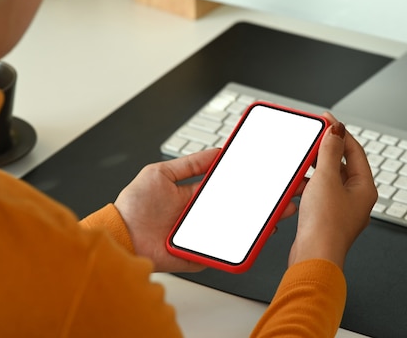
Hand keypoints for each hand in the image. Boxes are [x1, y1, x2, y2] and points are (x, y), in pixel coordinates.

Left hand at [114, 149, 301, 272]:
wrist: (121, 236)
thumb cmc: (134, 206)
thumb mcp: (161, 173)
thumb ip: (189, 164)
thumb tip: (216, 152)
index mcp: (196, 195)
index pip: (230, 187)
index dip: (249, 181)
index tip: (268, 174)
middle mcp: (203, 215)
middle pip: (240, 208)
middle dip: (264, 202)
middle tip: (286, 193)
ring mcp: (205, 235)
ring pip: (239, 230)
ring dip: (261, 223)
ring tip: (280, 212)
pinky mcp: (202, 254)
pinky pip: (226, 252)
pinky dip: (244, 246)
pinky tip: (260, 235)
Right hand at [289, 113, 377, 268]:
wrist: (312, 258)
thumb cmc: (325, 225)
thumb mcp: (326, 178)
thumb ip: (330, 151)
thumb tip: (337, 130)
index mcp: (365, 188)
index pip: (355, 150)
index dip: (340, 133)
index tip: (326, 120)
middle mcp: (356, 199)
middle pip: (341, 165)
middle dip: (322, 154)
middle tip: (310, 142)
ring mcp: (341, 210)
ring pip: (326, 181)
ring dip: (311, 173)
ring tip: (300, 170)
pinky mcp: (325, 219)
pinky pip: (316, 195)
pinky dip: (306, 189)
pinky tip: (296, 189)